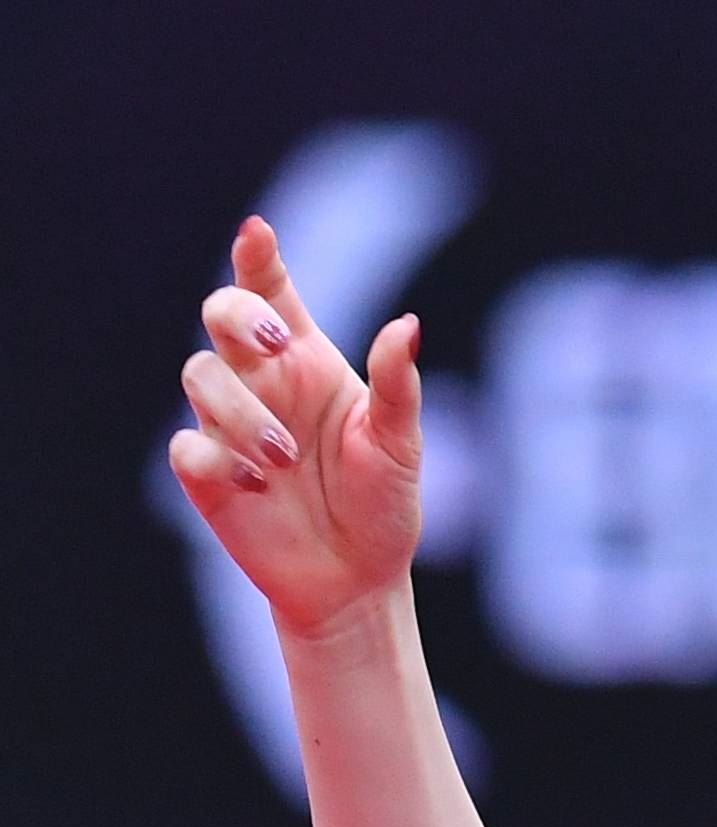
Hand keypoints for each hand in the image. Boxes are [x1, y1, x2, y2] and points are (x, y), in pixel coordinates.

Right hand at [168, 214, 422, 636]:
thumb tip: (407, 325)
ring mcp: (228, 424)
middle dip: (237, 314)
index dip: (257, 257)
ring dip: (241, 409)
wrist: (359, 580)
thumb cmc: (381, 504)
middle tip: (275, 343)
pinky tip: (256, 485)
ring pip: (200, 375)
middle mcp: (261, 381)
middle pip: (220, 314)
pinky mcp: (208, 474)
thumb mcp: (400, 445)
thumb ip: (397, 386)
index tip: (257, 235)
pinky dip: (216, 457)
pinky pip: (187, 446)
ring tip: (285, 457)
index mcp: (305, 358)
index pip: (270, 290)